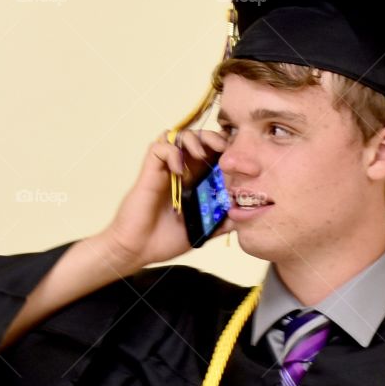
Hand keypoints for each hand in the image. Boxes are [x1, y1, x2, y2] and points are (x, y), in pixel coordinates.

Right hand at [98, 128, 233, 272]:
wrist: (139, 249)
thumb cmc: (166, 240)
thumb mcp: (204, 230)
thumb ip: (222, 221)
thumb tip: (245, 216)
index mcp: (197, 181)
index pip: (213, 153)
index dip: (225, 148)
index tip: (238, 157)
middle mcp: (182, 171)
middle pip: (197, 138)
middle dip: (212, 136)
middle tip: (222, 146)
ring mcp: (165, 170)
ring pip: (178, 136)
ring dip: (192, 139)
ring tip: (200, 155)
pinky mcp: (150, 172)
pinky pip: (159, 148)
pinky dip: (171, 152)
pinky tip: (179, 170)